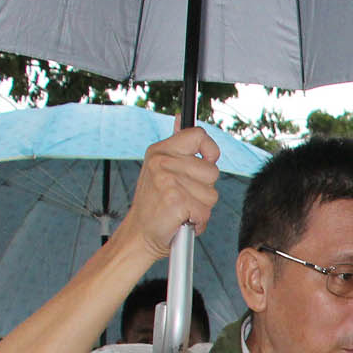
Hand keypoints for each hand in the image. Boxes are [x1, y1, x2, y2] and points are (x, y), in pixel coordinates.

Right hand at [114, 128, 221, 259]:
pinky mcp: (176, 201)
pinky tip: (182, 220)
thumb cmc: (155, 204)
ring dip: (202, 207)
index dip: (210, 150)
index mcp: (160, 151)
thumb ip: (178, 147)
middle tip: (184, 196)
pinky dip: (198, 222)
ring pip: (212, 194)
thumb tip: (182, 118)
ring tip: (182, 209)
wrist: (140, 234)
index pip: (198, 135)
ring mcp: (168, 181)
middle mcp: (162, 162)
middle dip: (205, 189)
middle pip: (212, 171)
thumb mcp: (160, 168)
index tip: (206, 162)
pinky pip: (206, 212)